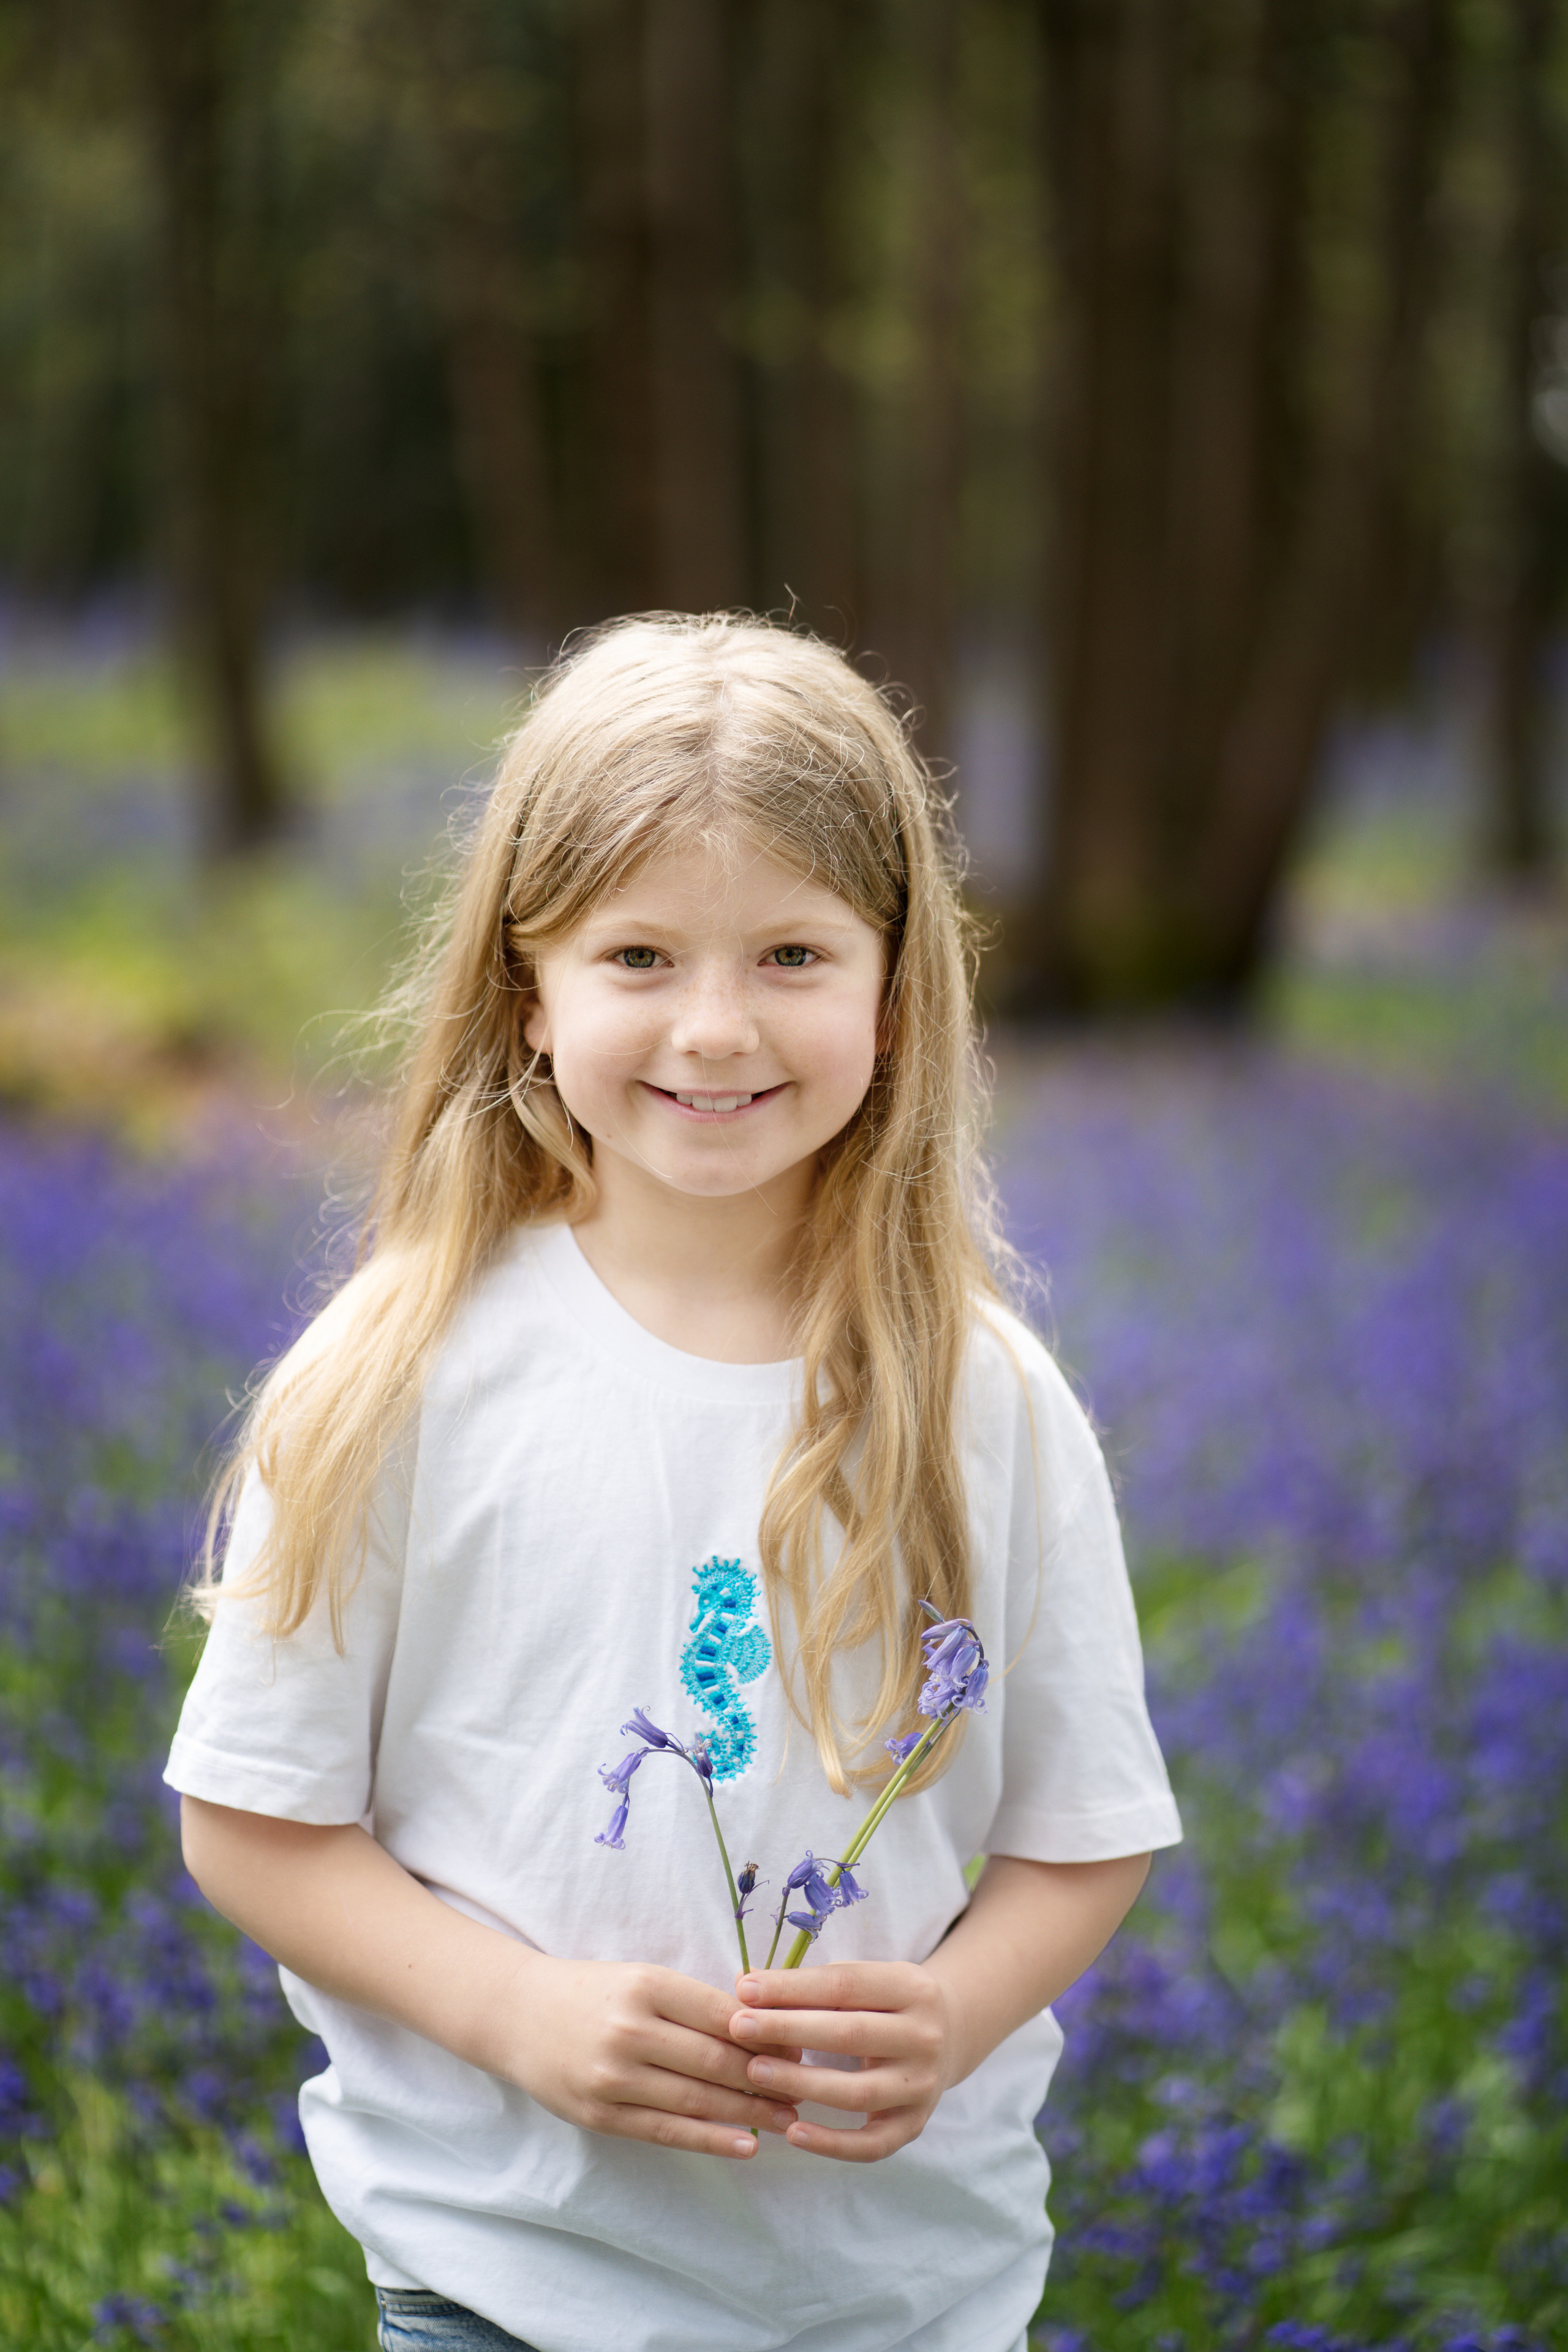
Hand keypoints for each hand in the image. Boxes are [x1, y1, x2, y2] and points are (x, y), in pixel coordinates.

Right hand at [509, 1955, 800, 2159]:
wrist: (517, 2014)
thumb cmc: (593, 1993)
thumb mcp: (642, 1979)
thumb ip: (695, 2004)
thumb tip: (764, 2031)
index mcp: (646, 1984)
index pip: (722, 2014)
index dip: (767, 2034)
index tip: (801, 2046)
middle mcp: (629, 2029)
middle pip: (715, 2060)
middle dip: (767, 2078)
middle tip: (808, 2088)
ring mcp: (612, 2076)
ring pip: (696, 2099)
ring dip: (750, 2112)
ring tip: (790, 2118)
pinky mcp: (600, 2115)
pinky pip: (665, 2131)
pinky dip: (711, 2139)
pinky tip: (746, 2143)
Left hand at [728, 1963, 957, 2162]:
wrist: (951, 2034)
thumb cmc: (886, 2002)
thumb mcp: (864, 1979)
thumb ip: (810, 1984)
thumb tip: (744, 1986)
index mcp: (910, 1988)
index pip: (844, 1984)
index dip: (792, 1987)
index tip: (745, 1990)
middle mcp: (923, 2036)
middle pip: (849, 2034)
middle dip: (788, 2030)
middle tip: (739, 2027)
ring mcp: (922, 2085)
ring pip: (857, 2091)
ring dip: (802, 2083)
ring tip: (755, 2072)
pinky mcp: (914, 2124)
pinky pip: (871, 2144)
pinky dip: (832, 2143)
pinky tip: (793, 2132)